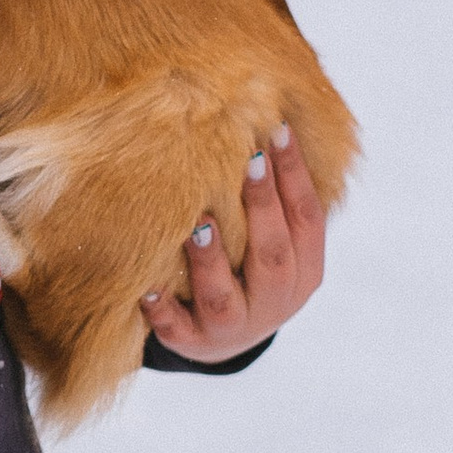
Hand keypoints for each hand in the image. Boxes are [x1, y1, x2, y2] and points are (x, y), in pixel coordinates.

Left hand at [143, 124, 325, 364]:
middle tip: (249, 161)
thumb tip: (268, 108)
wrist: (226, 338)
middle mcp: (276, 301)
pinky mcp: (195, 343)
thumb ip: (276, 195)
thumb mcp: (277, 239)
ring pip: (223, 297)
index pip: (306, 218)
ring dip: (211, 260)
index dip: (295, 176)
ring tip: (198, 225)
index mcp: (305, 269)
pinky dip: (162, 312)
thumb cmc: (249, 266)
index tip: (277, 130)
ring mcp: (234, 326)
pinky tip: (147, 290)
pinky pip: (177, 330)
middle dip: (262, 207)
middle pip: (272, 255)